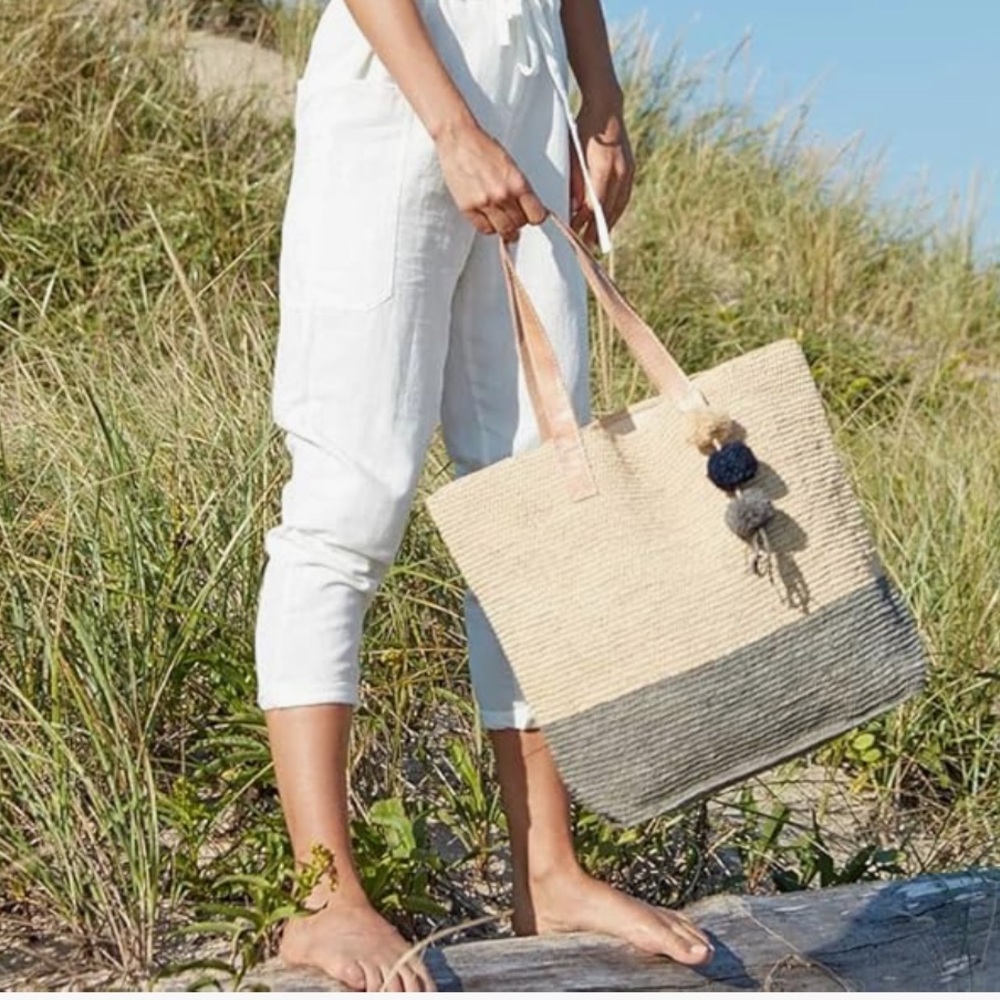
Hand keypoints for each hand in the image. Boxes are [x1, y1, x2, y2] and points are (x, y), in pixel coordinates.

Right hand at [435, 121, 547, 241]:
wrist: (458, 139)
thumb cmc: (483, 148)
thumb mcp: (511, 166)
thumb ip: (520, 188)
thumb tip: (528, 206)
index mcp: (517, 183)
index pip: (536, 216)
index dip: (535, 217)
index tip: (533, 216)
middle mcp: (502, 196)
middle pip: (519, 224)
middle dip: (518, 221)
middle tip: (515, 216)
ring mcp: (484, 203)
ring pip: (503, 230)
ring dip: (505, 228)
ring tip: (503, 221)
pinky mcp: (468, 208)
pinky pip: (484, 228)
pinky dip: (489, 226)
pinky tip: (489, 219)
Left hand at [570, 102, 634, 248]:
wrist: (606, 109)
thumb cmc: (583, 130)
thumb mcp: (572, 155)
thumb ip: (574, 183)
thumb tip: (570, 208)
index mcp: (604, 168)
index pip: (595, 205)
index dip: (585, 222)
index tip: (575, 233)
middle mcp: (620, 171)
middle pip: (608, 209)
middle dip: (596, 230)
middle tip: (586, 246)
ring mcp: (628, 171)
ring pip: (618, 206)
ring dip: (608, 224)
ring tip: (597, 239)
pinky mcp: (630, 170)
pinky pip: (623, 197)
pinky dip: (615, 211)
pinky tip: (607, 220)